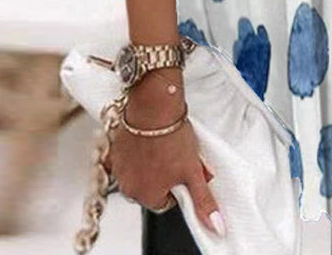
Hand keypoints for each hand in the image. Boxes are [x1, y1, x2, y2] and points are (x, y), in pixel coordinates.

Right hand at [103, 78, 225, 236]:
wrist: (154, 105)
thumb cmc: (171, 136)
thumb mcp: (193, 171)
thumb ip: (203, 201)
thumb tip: (215, 225)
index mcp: (146, 196)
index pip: (166, 201)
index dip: (178, 184)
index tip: (183, 170)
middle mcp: (128, 186)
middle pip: (152, 187)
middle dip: (164, 174)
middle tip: (176, 155)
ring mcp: (119, 167)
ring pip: (140, 172)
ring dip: (151, 162)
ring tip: (164, 144)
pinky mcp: (115, 149)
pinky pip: (129, 157)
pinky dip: (139, 150)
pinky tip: (150, 137)